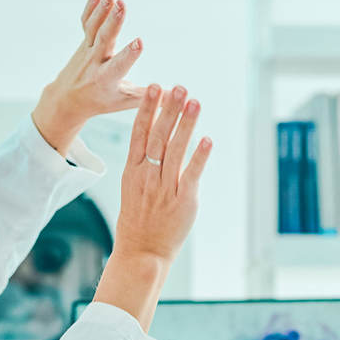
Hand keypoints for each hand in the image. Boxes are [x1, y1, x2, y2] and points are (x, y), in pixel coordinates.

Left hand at [30, 0, 143, 154]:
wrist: (69, 99)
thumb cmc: (103, 100)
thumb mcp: (125, 101)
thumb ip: (149, 95)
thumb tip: (178, 95)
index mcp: (108, 79)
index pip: (120, 65)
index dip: (129, 54)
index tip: (139, 42)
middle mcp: (95, 63)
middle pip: (104, 40)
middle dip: (113, 22)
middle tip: (121, 5)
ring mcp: (88, 50)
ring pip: (94, 29)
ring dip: (102, 11)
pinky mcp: (85, 41)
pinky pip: (86, 24)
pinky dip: (90, 9)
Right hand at [113, 83, 211, 263]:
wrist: (141, 252)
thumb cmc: (137, 222)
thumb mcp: (131, 189)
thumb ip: (143, 165)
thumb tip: (155, 140)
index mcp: (132, 171)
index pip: (139, 133)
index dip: (147, 109)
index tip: (154, 87)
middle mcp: (148, 176)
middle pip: (158, 136)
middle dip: (169, 109)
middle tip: (178, 87)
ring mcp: (165, 188)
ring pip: (176, 150)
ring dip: (186, 124)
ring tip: (194, 102)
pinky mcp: (183, 201)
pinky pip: (192, 174)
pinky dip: (200, 156)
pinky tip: (207, 139)